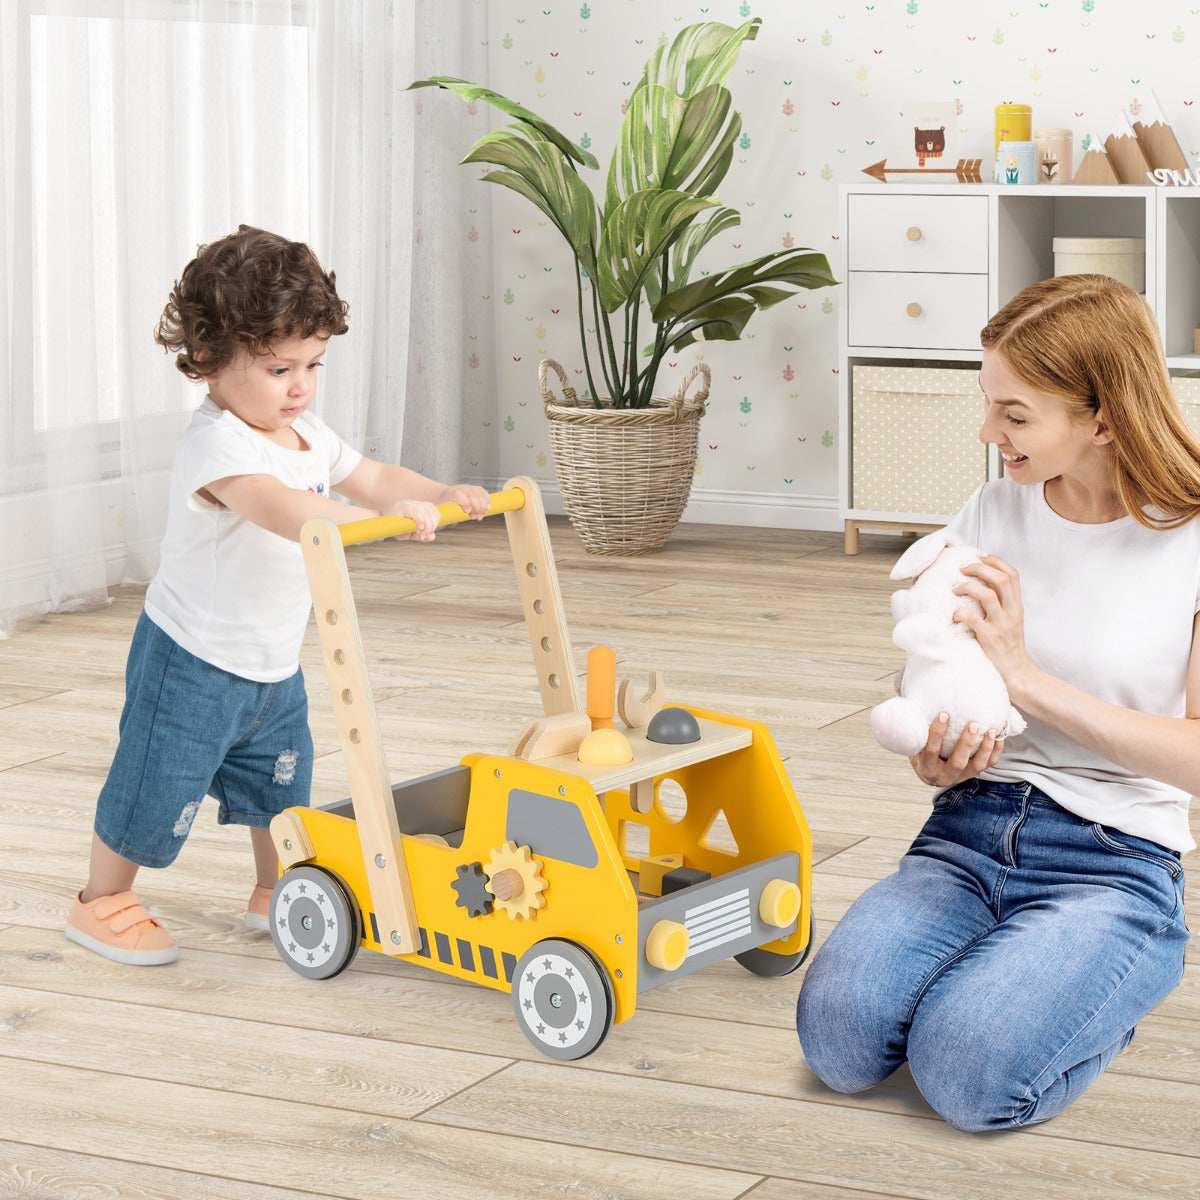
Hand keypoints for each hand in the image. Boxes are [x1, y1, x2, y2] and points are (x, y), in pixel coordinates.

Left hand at [386, 499, 441, 541]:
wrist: (391, 510)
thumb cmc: (395, 523)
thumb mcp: (398, 532)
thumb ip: (413, 536)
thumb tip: (430, 537)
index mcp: (404, 508)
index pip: (418, 513)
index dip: (421, 524)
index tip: (419, 534)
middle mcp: (414, 504)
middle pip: (428, 515)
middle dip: (428, 529)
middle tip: (422, 537)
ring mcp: (421, 503)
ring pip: (434, 514)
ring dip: (433, 526)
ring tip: (425, 533)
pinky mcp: (426, 505)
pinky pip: (436, 513)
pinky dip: (436, 521)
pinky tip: (430, 528)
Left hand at [439, 484, 491, 519]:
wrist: (447, 496)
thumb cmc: (446, 505)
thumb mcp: (444, 509)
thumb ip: (447, 514)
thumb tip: (449, 521)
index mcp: (450, 493)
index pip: (458, 494)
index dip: (465, 502)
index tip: (468, 512)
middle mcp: (460, 488)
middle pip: (471, 494)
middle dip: (476, 507)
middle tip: (475, 517)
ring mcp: (469, 487)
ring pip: (479, 493)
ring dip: (482, 505)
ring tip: (481, 515)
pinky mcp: (475, 489)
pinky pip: (483, 492)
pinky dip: (487, 500)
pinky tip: (488, 508)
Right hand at [909, 713, 1003, 787]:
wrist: (931, 774)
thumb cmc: (919, 751)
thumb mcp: (912, 743)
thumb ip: (914, 725)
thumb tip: (907, 692)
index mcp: (926, 767)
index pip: (931, 750)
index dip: (937, 733)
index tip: (944, 714)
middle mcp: (944, 775)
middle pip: (958, 762)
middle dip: (966, 743)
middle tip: (973, 724)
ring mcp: (961, 777)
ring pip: (976, 766)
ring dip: (985, 748)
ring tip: (990, 730)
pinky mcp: (973, 775)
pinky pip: (988, 765)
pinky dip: (995, 751)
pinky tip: (998, 736)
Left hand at [952, 554, 1034, 694]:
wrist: (1017, 674)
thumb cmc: (1008, 646)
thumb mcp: (1010, 620)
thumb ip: (1000, 603)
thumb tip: (979, 585)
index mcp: (1017, 606)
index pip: (1012, 574)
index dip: (996, 561)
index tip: (980, 557)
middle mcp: (1012, 612)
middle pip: (1002, 579)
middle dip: (980, 568)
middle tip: (963, 569)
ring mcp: (1002, 625)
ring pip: (988, 595)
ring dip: (969, 587)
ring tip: (955, 589)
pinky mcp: (990, 639)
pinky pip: (974, 619)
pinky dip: (961, 613)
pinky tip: (955, 615)